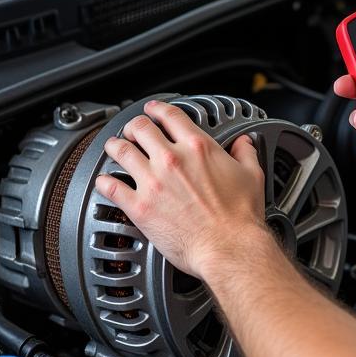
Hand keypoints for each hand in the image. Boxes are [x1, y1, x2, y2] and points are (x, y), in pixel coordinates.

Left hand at [94, 100, 269, 278]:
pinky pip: (111, 187)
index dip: (158, 108)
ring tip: (113, 148)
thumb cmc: (240, 217)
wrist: (229, 248)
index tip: (153, 110)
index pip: (170, 116)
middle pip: (140, 128)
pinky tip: (104, 182)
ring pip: (121, 151)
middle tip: (132, 131)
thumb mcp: (252, 175)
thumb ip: (245, 153)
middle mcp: (171, 160)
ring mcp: (152, 182)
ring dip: (114, 146)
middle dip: (133, 126)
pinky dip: (104, 182)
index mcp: (198, 148)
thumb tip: (244, 143)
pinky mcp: (140, 206)